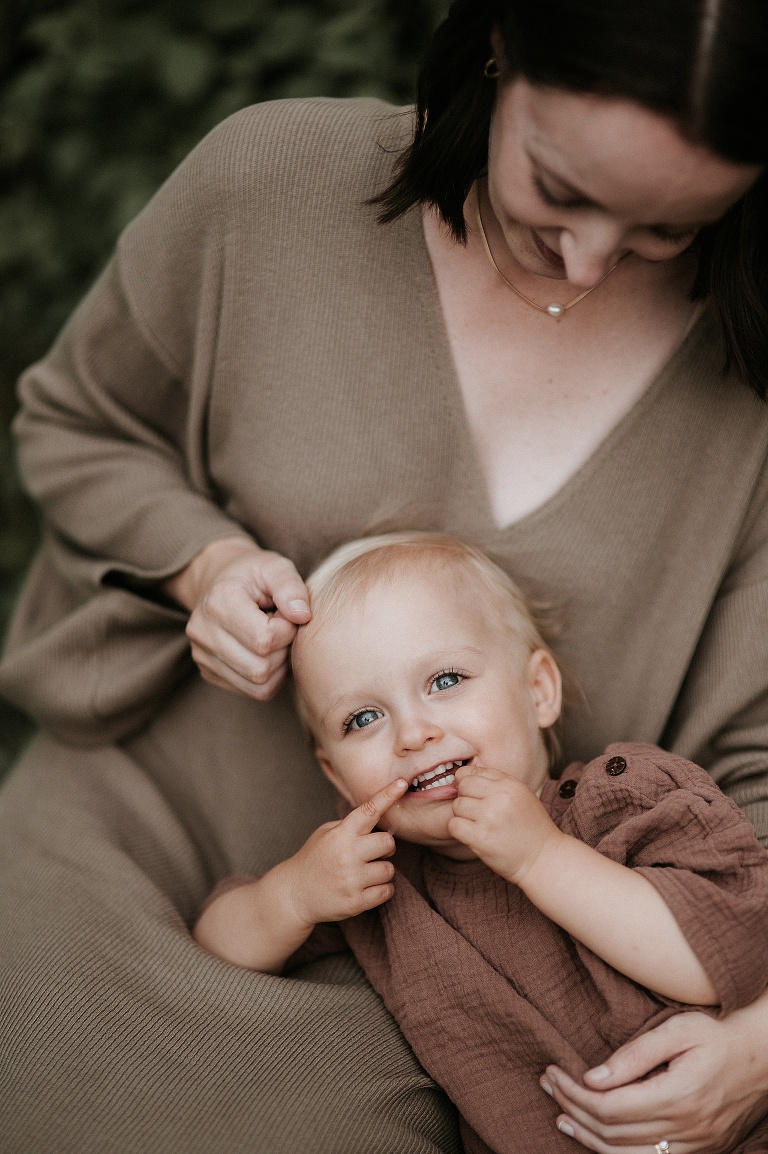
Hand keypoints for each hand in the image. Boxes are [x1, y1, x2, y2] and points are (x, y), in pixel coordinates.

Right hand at [164, 536, 310, 699]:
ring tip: (274, 638)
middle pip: (260, 668)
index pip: (264, 640)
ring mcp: (202, 656)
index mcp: (218, 603)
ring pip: (258, 685)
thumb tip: (303, 617)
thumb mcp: (275, 567)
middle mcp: (202, 632)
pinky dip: (270, 676)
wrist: (219, 580)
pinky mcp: (209, 672)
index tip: (287, 614)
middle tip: (283, 627)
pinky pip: (253, 691)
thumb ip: (291, 588)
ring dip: (278, 665)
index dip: (287, 630)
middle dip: (283, 650)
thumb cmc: (253, 574)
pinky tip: (266, 651)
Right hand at [282, 777, 408, 926]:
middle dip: (385, 847)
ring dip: (382, 870)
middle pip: (388, 842)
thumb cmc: (314, 859)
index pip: (368, 811)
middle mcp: (346, 855)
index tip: (402, 783)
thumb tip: (381, 814)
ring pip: (389, 869)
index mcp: (340, 834)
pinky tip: (367, 887)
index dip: (387, 795)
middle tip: (373, 852)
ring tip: (365, 872)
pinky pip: (387, 891)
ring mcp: (351, 880)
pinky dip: (382, 889)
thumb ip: (351, 825)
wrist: (294, 895)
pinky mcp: (355, 902)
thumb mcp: (326, 834)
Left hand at [448, 762, 561, 883]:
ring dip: (462, 816)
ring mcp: (490, 817)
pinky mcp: (481, 838)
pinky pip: (454, 825)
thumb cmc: (530, 828)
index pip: (472, 772)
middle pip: (462, 787)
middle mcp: (500, 797)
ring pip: (456, 806)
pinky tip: (471, 835)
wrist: (543, 858)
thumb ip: (496, 782)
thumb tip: (462, 776)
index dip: (466, 783)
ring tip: (477, 825)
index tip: (471, 795)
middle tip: (475, 812)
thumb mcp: (520, 795)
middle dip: (464, 798)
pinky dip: (458, 831)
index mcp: (510, 784)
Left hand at [542, 1006, 767, 1151]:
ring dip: (587, 1138)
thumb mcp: (677, 1031)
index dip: (573, 1092)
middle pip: (612, 1132)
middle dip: (572, 1108)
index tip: (553, 1071)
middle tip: (548, 1083)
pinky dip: (616, 1152)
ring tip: (561, 1114)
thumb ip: (634, 1055)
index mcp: (678, 1097)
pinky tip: (597, 1138)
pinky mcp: (700, 1152)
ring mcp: (695, 1147)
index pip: (609, 1107)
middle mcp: (686, 1130)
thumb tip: (592, 1077)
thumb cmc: (719, 1034)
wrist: (764, 1056)